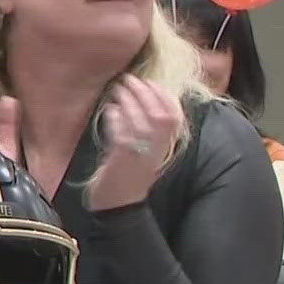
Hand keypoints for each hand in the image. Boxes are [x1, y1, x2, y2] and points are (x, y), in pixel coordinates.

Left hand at [87, 75, 183, 210]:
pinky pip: (121, 130)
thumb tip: (143, 103)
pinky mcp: (122, 156)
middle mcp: (156, 149)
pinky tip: (110, 111)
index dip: (164, 96)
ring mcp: (140, 152)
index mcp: (166, 147)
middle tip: (130, 78)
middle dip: (144, 92)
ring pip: (138, 119)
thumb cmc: (131, 176)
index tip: (152, 82)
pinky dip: (115, 117)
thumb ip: (151, 132)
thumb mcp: (148, 153)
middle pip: (158, 114)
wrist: (120, 204)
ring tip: (118, 89)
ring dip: (128, 100)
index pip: (174, 116)